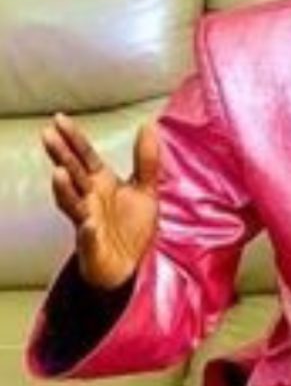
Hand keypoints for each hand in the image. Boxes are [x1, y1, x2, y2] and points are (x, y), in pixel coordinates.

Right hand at [41, 113, 158, 289]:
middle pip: (73, 174)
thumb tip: (148, 126)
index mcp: (102, 184)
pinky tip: (89, 225)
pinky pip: (89, 239)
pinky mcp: (93, 247)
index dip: (73, 139)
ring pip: (72, 204)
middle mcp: (90, 200)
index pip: (85, 157)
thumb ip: (146, 160)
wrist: (129, 265)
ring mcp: (87, 222)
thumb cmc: (131, 225)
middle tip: (47, 135)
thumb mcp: (145, 189)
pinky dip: (88, 232)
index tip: (59, 119)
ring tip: (59, 172)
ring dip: (65, 190)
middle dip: (61, 155)